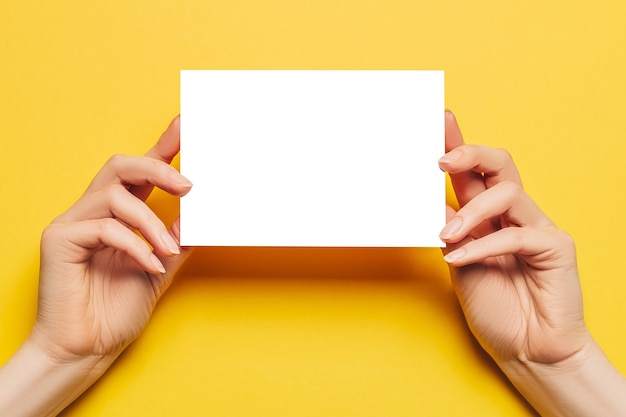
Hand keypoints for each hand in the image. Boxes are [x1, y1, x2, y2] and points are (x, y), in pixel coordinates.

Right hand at [32, 116, 192, 360]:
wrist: (87, 348)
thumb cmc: (117, 309)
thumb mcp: (161, 266)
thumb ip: (178, 239)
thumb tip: (203, 214)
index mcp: (118, 214)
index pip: (141, 171)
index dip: (164, 146)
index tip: (188, 126)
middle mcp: (93, 211)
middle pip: (121, 165)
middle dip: (158, 168)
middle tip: (189, 187)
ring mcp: (73, 223)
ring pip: (116, 195)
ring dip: (150, 222)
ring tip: (169, 249)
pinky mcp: (59, 240)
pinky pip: (104, 227)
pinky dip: (135, 245)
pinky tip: (151, 264)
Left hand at [438, 111, 588, 364]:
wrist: (525, 350)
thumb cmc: (494, 307)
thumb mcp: (458, 263)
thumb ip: (449, 230)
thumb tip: (425, 199)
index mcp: (487, 217)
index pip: (472, 172)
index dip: (457, 145)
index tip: (438, 121)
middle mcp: (512, 216)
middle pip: (499, 165)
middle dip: (470, 153)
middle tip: (440, 159)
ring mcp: (537, 227)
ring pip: (507, 193)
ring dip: (471, 212)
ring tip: (446, 236)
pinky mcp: (556, 247)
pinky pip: (517, 234)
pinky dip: (482, 246)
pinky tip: (459, 258)